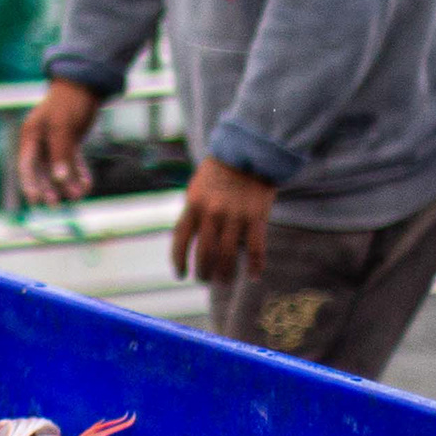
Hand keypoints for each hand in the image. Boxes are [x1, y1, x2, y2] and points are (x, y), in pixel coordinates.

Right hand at [12, 78, 103, 205]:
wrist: (87, 85)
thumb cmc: (69, 103)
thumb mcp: (63, 127)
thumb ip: (60, 154)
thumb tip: (59, 180)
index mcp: (31, 135)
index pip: (26, 165)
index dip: (29, 183)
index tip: (35, 200)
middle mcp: (41, 141)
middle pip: (41, 171)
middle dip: (49, 188)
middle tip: (56, 205)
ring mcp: (56, 142)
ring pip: (59, 169)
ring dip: (68, 183)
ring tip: (79, 196)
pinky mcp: (70, 142)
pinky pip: (73, 162)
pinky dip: (79, 173)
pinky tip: (87, 185)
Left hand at [171, 156, 276, 282]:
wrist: (248, 154)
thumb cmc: (219, 175)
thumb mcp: (197, 189)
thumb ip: (193, 213)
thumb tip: (189, 243)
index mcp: (193, 205)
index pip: (181, 239)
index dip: (178, 260)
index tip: (180, 275)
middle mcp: (212, 212)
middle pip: (204, 253)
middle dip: (203, 272)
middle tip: (205, 280)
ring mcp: (235, 216)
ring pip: (227, 256)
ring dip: (225, 274)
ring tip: (224, 281)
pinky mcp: (256, 217)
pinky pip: (256, 249)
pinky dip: (254, 266)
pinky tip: (252, 276)